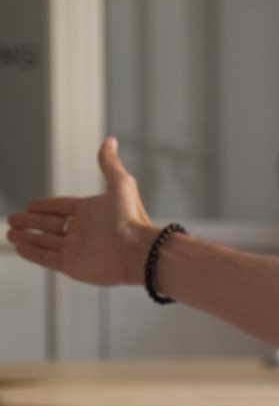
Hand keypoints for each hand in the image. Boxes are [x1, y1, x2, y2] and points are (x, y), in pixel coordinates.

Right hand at [6, 137, 157, 285]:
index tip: (31, 205)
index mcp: (92, 212)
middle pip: (50, 225)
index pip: (62, 207)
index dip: (46, 206)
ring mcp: (77, 249)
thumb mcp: (120, 184)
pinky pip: (46, 258)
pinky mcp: (72, 265)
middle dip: (31, 222)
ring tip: (10, 233)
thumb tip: (110, 140)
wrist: (138, 251)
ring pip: (45, 241)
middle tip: (12, 219)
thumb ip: (110, 163)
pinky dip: (31, 253)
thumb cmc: (131, 218)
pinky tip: (18, 247)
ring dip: (27, 237)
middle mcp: (83, 230)